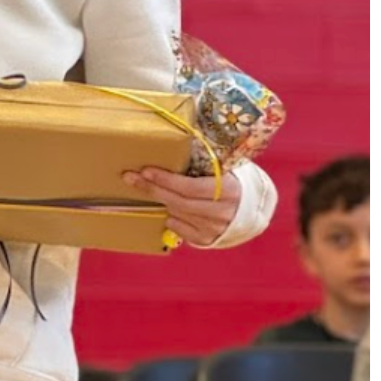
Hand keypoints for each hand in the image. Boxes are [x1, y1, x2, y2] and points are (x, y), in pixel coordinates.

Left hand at [123, 165, 238, 244]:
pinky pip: (177, 229)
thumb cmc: (229, 183)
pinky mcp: (206, 239)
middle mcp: (222, 211)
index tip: (145, 171)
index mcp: (228, 190)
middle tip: (131, 178)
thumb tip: (176, 141)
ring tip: (152, 189)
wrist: (248, 209)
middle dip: (153, 189)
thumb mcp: (222, 170)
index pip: (190, 187)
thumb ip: (203, 162)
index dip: (166, 180)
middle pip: (178, 202)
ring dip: (162, 202)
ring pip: (176, 214)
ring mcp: (215, 228)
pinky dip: (170, 218)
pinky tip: (169, 209)